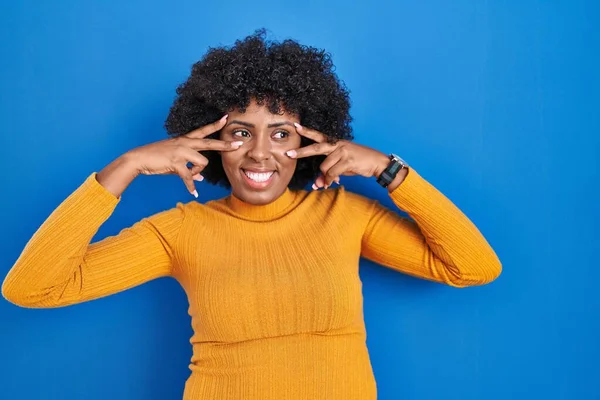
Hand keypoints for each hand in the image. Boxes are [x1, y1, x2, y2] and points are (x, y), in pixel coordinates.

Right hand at [127, 115, 241, 196]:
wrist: (138, 159)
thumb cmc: (157, 159)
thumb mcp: (176, 163)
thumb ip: (190, 169)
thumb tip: (200, 179)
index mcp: (185, 140)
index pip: (203, 130)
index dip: (215, 125)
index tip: (226, 118)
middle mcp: (185, 143)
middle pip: (209, 143)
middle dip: (225, 144)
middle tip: (239, 144)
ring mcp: (180, 151)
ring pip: (202, 162)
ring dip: (198, 172)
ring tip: (191, 177)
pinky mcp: (175, 162)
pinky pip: (189, 176)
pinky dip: (191, 186)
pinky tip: (193, 193)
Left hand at [286, 123, 390, 188]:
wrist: (378, 162)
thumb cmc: (359, 163)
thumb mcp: (342, 167)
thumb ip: (329, 172)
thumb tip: (318, 184)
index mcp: (336, 143)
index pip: (319, 136)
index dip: (307, 132)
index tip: (296, 127)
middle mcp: (338, 145)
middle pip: (315, 148)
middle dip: (301, 152)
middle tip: (288, 154)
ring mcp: (343, 151)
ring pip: (324, 167)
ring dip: (325, 177)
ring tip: (329, 182)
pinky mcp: (348, 160)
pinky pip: (332, 173)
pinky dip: (330, 180)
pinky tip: (334, 182)